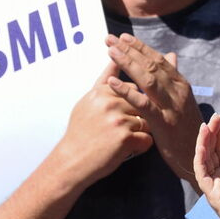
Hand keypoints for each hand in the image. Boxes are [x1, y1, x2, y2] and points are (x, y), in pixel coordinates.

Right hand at [52, 61, 153, 188]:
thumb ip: (106, 79)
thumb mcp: (88, 100)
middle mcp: (110, 102)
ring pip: (148, 122)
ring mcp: (118, 119)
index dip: (132, 103)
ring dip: (139, 133)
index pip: (132, 88)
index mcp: (102, 91)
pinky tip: (126, 149)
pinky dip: (140, 147)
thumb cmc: (81, 132)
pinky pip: (148, 140)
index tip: (124, 113)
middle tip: (120, 130)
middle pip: (143, 105)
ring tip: (121, 140)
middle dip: (138, 118)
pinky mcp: (125, 138)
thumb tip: (116, 57)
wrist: (71, 161)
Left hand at [106, 34, 203, 185]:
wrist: (198, 159)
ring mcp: (172, 107)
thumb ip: (174, 79)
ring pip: (148, 79)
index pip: (160, 61)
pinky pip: (143, 103)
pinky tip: (111, 82)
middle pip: (152, 65)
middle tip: (111, 38)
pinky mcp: (163, 123)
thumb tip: (171, 55)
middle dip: (130, 50)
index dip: (141, 48)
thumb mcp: (184, 102)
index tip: (124, 38)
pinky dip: (126, 90)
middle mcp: (178, 92)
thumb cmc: (189, 132)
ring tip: (110, 51)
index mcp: (182, 86)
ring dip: (127, 63)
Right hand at [195, 113, 219, 218]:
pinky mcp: (211, 191)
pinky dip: (201, 155)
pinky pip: (202, 170)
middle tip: (216, 116)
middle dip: (213, 133)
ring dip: (205, 140)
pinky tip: (203, 141)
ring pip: (205, 158)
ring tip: (208, 124)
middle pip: (212, 151)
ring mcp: (214, 184)